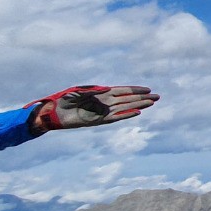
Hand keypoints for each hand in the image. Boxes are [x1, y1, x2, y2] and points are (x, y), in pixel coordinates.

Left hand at [30, 85, 159, 131]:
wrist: (53, 113)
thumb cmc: (63, 100)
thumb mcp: (76, 91)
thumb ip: (92, 90)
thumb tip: (107, 89)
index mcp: (101, 93)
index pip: (122, 91)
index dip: (135, 90)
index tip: (147, 89)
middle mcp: (105, 102)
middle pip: (128, 99)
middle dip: (142, 98)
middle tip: (157, 96)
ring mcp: (103, 112)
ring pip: (125, 108)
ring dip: (139, 105)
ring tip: (152, 103)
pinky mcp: (99, 121)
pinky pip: (116, 117)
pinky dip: (126, 115)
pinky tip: (137, 112)